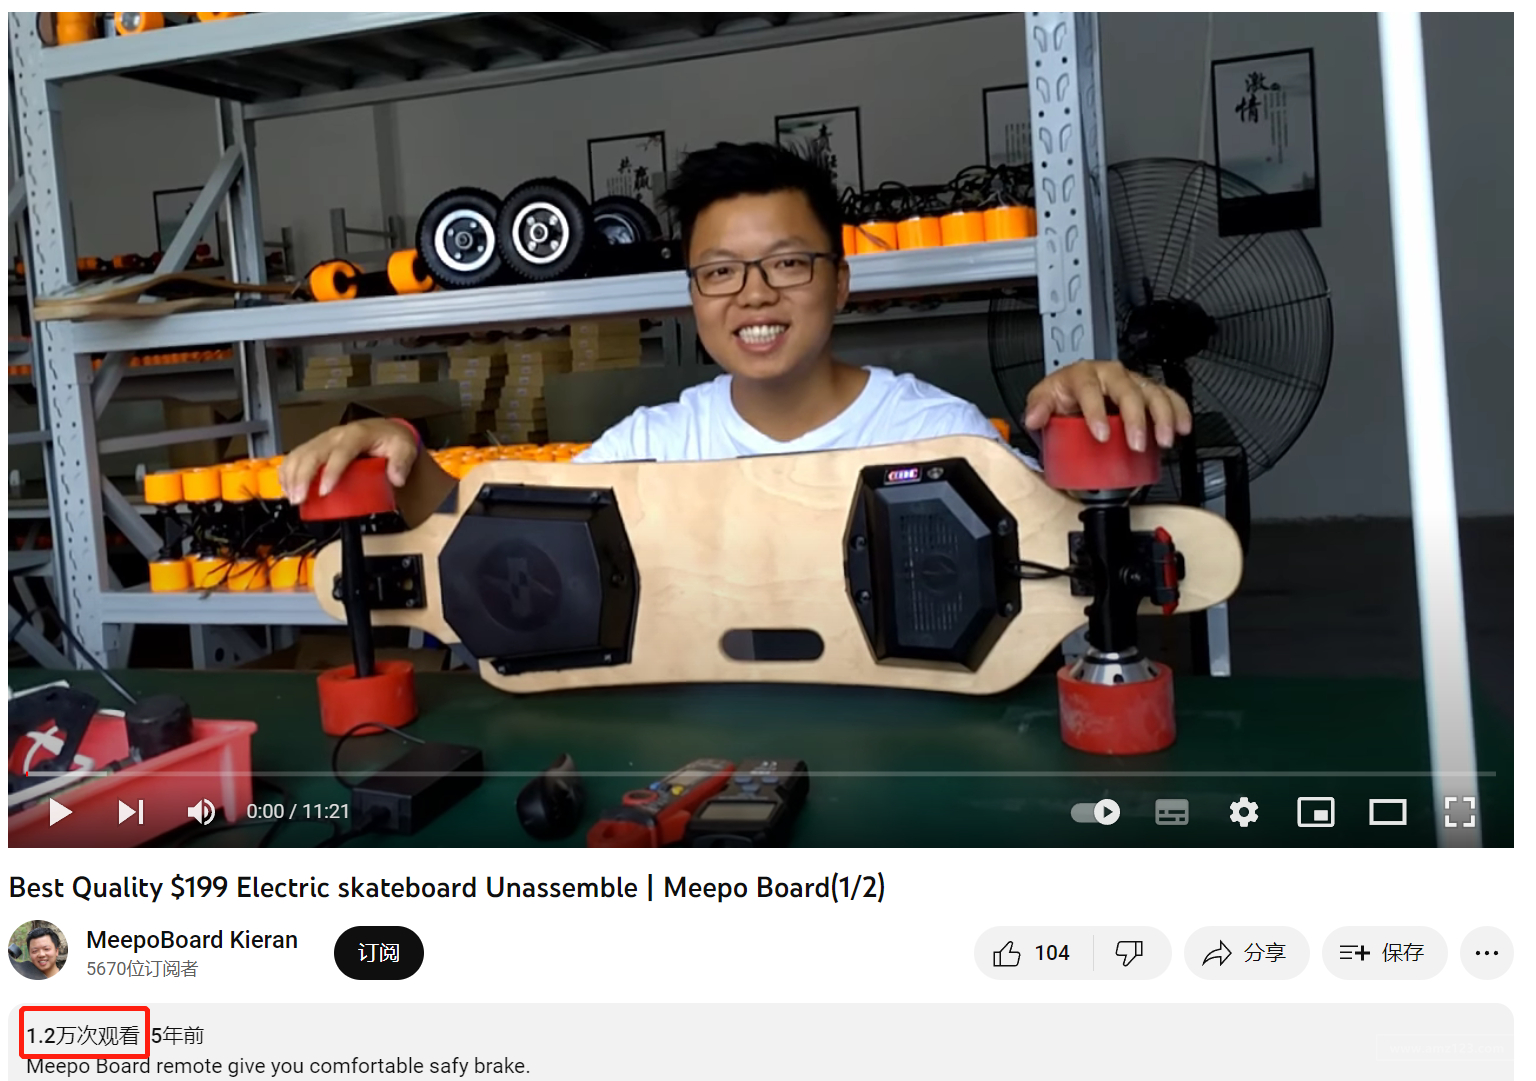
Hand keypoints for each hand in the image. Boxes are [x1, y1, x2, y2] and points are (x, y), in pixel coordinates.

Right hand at [278, 418, 416, 504]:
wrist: (384, 430)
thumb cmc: (391, 441)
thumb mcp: (405, 449)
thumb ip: (402, 463)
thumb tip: (396, 478)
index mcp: (356, 435)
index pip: (340, 452)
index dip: (330, 472)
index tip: (324, 492)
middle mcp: (336, 436)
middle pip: (312, 453)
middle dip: (302, 477)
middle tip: (299, 500)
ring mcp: (323, 440)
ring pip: (299, 454)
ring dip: (291, 476)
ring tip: (292, 498)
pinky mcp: (316, 446)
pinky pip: (295, 456)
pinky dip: (287, 471)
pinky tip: (286, 487)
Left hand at [1022, 359, 1192, 452]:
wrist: (1077, 390)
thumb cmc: (1063, 393)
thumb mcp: (1044, 398)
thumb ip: (1038, 408)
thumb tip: (1033, 418)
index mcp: (1084, 374)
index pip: (1091, 390)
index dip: (1096, 412)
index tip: (1100, 435)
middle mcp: (1111, 374)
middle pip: (1128, 391)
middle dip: (1135, 418)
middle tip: (1136, 444)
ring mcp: (1132, 381)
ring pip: (1154, 392)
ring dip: (1163, 416)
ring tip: (1165, 440)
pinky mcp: (1148, 391)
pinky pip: (1169, 396)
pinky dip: (1179, 411)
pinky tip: (1183, 428)